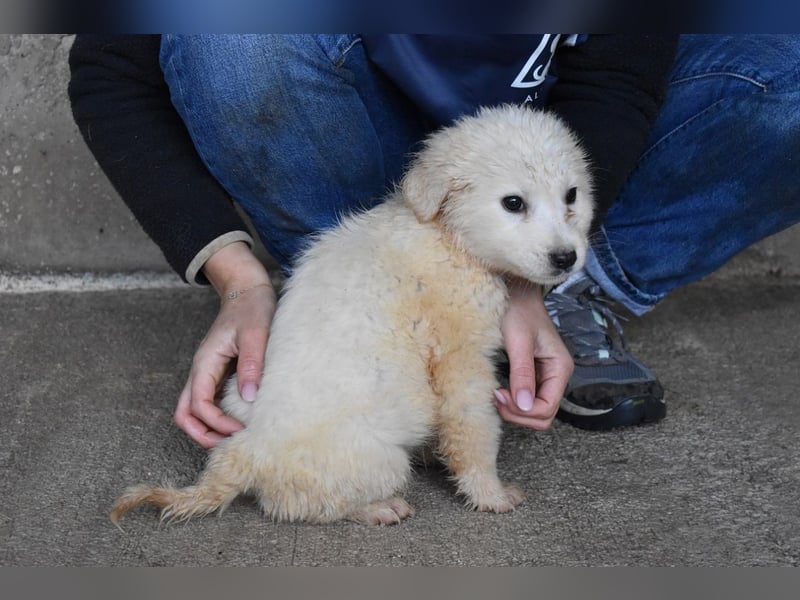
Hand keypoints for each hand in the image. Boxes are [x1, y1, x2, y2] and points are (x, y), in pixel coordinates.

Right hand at [173, 242, 276, 447]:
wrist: (247, 291)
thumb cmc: (251, 309)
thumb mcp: (255, 334)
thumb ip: (252, 364)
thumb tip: (249, 397)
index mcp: (205, 362)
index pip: (198, 404)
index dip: (215, 423)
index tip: (239, 429)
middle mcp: (201, 371)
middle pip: (186, 414)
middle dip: (203, 434)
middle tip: (229, 445)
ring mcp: (208, 373)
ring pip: (194, 411)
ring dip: (208, 429)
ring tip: (233, 439)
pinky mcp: (218, 374)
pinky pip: (209, 402)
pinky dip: (217, 418)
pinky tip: (238, 422)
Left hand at [494, 278, 573, 429]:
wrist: (513, 292)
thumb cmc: (517, 310)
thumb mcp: (518, 341)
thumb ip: (522, 373)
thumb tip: (523, 405)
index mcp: (560, 367)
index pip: (547, 408)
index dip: (523, 411)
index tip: (500, 395)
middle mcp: (556, 375)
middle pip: (542, 415)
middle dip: (518, 413)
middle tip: (496, 395)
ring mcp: (545, 376)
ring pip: (534, 411)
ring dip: (514, 409)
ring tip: (496, 392)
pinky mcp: (533, 374)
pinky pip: (526, 399)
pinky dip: (512, 401)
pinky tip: (499, 389)